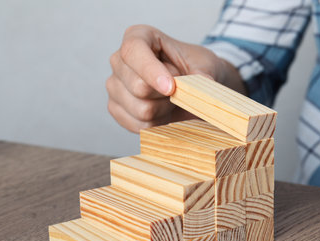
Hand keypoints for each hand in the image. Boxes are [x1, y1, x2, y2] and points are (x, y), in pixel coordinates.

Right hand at [106, 25, 244, 132]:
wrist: (192, 86)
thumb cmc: (195, 68)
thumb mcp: (205, 66)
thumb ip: (202, 75)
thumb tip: (204, 87)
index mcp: (139, 37)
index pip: (133, 51)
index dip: (151, 72)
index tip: (171, 88)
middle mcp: (119, 60)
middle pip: (138, 87)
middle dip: (166, 95)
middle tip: (178, 89)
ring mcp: (114, 85)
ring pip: (140, 110)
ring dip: (164, 110)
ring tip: (171, 100)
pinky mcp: (116, 108)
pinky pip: (138, 125)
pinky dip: (157, 123)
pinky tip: (164, 113)